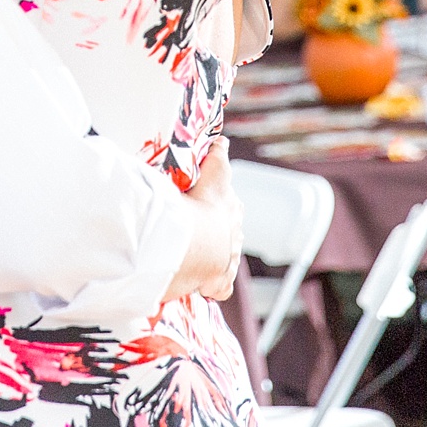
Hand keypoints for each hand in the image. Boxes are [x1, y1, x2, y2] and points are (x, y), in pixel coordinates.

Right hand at [170, 138, 243, 302]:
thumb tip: (223, 139)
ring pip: (225, 256)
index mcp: (231, 207)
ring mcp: (228, 259)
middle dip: (214, 229)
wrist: (195, 240)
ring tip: (192, 253)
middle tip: (193, 227)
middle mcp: (234, 233)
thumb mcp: (214, 170)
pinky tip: (201, 284)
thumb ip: (218, 153)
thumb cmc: (200, 203)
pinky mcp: (220, 282)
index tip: (206, 202)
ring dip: (212, 255)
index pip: (228, 203)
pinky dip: (212, 285)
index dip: (215, 201)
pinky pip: (219, 286)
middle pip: (227, 229)